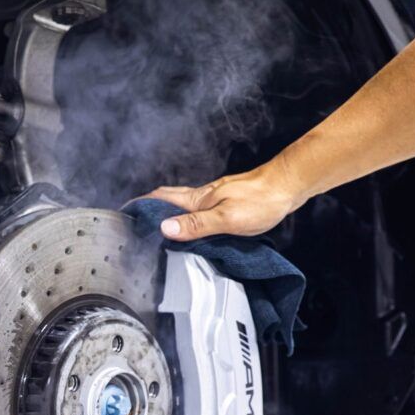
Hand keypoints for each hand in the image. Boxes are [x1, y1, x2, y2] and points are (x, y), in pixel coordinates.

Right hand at [144, 158, 306, 241]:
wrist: (289, 186)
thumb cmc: (262, 200)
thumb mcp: (227, 218)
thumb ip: (196, 225)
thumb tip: (165, 229)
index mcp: (198, 199)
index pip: (161, 199)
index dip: (141, 204)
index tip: (125, 211)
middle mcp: (203, 196)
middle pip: (168, 199)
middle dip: (150, 206)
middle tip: (136, 218)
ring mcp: (215, 197)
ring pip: (183, 203)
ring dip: (167, 210)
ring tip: (157, 224)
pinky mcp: (227, 201)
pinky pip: (198, 208)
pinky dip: (187, 215)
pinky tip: (193, 223)